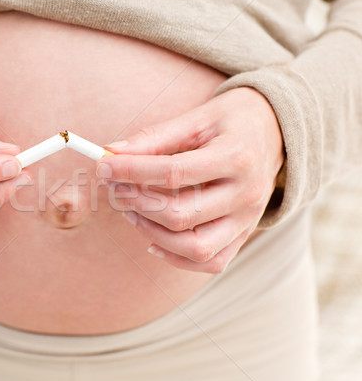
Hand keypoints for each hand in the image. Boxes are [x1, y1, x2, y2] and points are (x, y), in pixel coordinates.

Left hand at [97, 87, 283, 272]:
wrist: (278, 133)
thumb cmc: (232, 122)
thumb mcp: (197, 118)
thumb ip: (155, 137)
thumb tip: (111, 153)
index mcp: (237, 156)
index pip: (174, 172)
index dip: (131, 171)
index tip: (103, 166)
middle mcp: (247, 194)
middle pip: (181, 215)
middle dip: (137, 202)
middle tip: (114, 187)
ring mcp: (248, 220)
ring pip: (195, 247)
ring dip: (151, 232)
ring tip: (130, 209)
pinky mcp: (244, 235)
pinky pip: (210, 262)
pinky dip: (176, 257)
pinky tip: (152, 239)